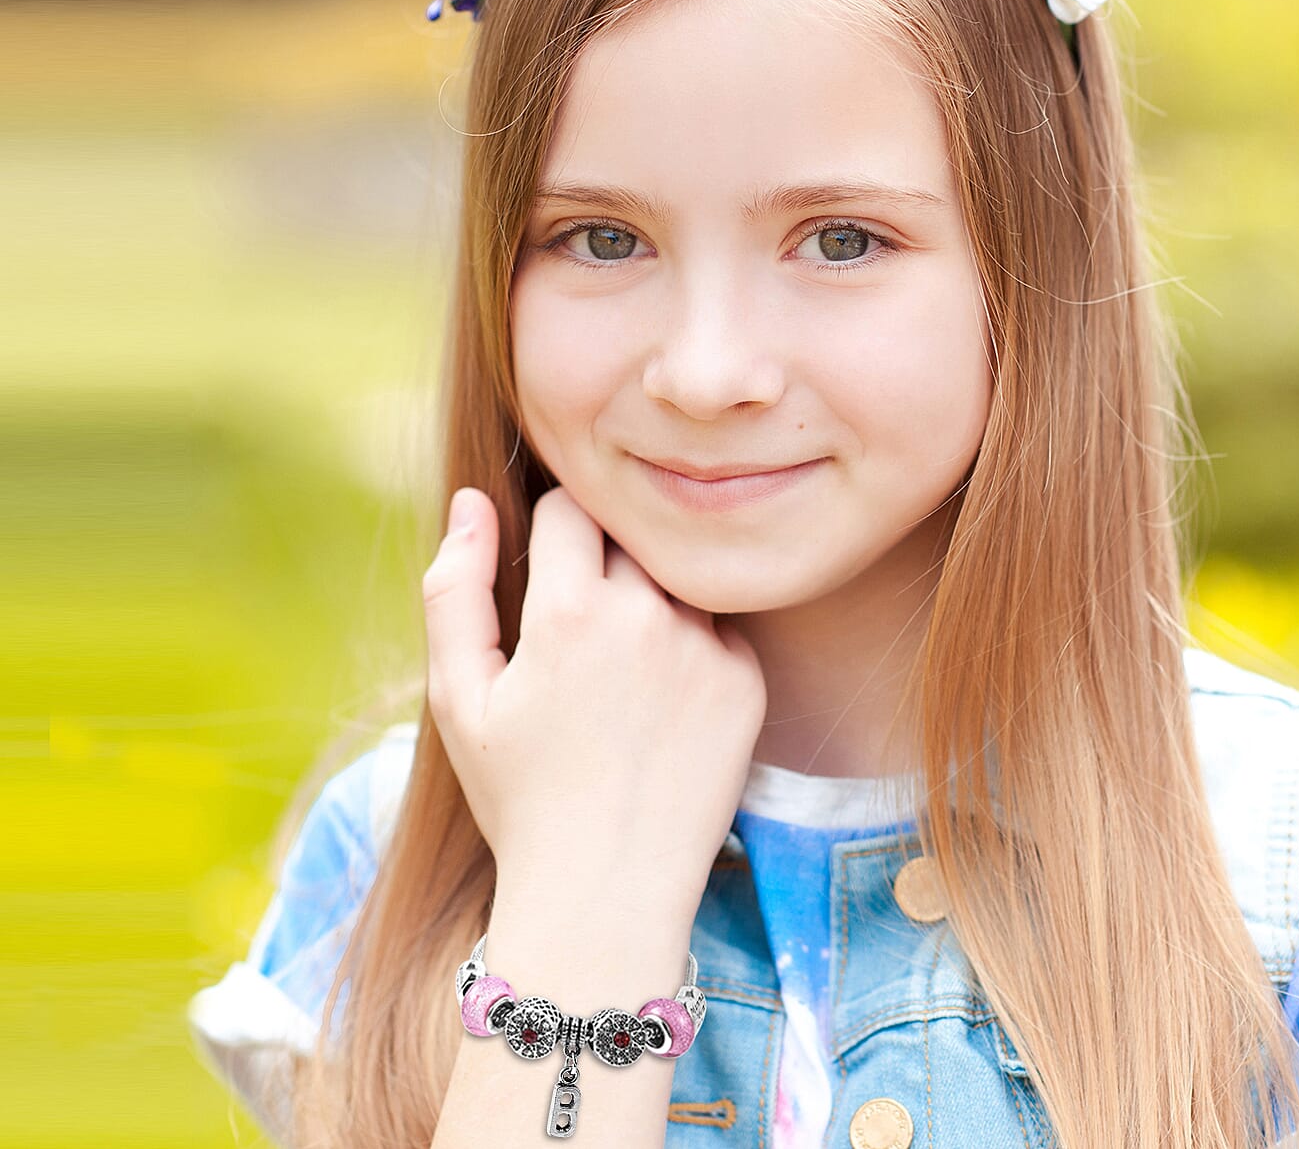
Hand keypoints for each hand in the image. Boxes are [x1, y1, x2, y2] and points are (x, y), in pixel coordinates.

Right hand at [424, 484, 767, 929]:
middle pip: (629, 534)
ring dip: (650, 597)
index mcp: (570, 610)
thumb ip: (454, 587)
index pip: (570, 506)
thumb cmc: (520, 796)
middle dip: (601, 560)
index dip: (550, 532)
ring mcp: (706, 647)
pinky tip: (661, 703)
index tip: (544, 576)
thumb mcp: (458, 696)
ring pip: (676, 576)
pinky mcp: (747, 681)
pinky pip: (717, 625)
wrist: (607, 894)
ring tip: (621, 671)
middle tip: (580, 628)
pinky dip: (691, 643)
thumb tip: (471, 500)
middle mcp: (648, 616)